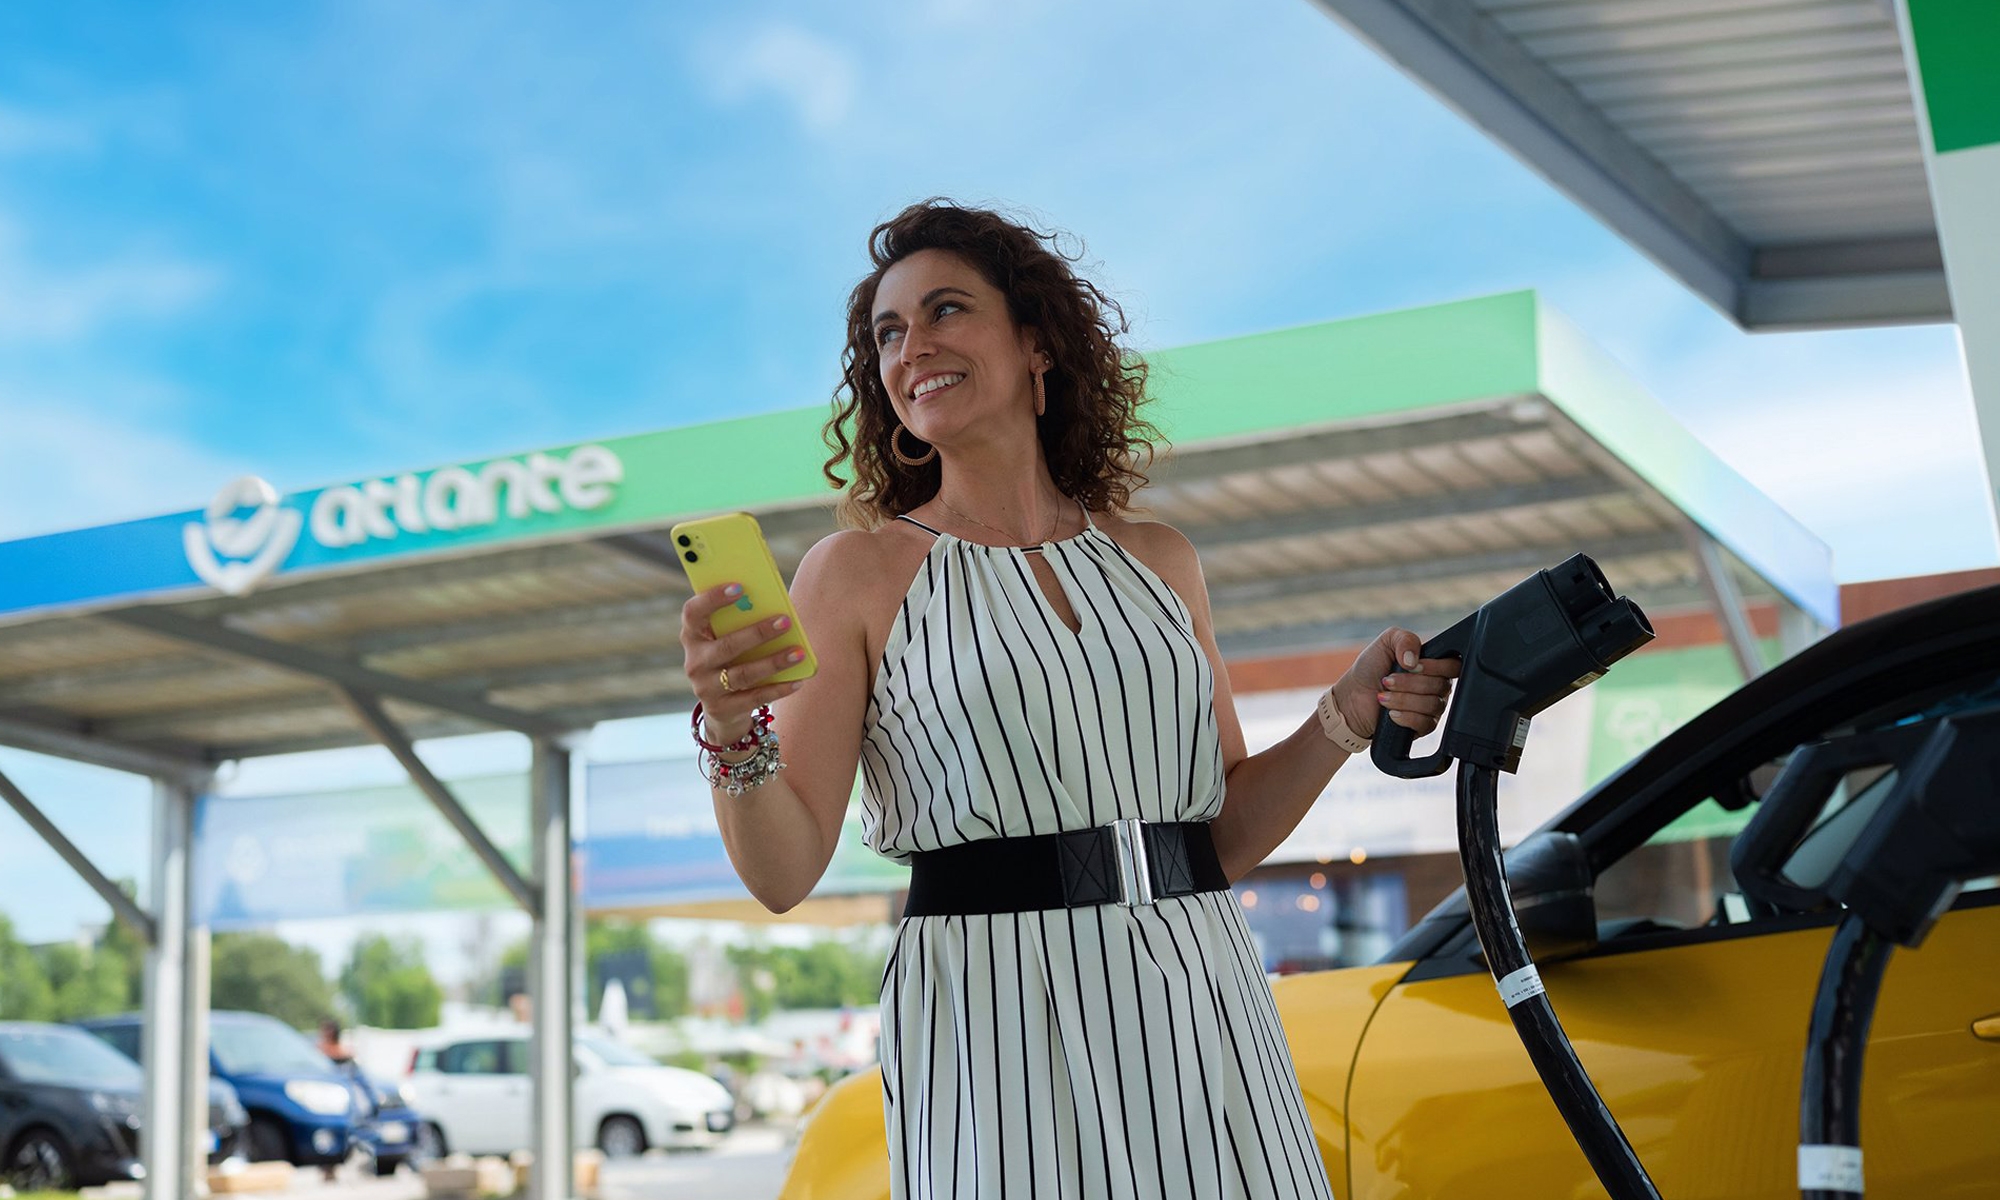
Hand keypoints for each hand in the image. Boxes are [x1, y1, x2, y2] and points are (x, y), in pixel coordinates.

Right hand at [680, 583, 805, 743]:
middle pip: (726, 646)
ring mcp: (706, 687)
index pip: (693, 613)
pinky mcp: (722, 709)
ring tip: (798, 652)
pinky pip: (754, 698)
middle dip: (758, 632)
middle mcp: (694, 662)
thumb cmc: (733, 659)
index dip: (713, 598)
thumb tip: (776, 608)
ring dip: (773, 662)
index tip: (740, 587)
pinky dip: (778, 688)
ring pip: (743, 674)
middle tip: (785, 620)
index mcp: (693, 636)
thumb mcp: (728, 639)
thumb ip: (742, 622)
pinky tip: (798, 680)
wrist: (722, 707)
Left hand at [1333, 627, 1459, 737]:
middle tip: (1387, 680)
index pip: (1453, 666)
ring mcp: (1431, 707)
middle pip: (1441, 686)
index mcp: (1433, 665)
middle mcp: (1436, 686)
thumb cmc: (1370, 668)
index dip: (1435, 667)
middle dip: (1409, 683)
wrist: (1353, 697)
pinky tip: (1391, 713)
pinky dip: (1406, 717)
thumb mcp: (1386, 642)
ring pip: (1433, 705)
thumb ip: (1404, 639)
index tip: (1410, 666)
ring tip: (1383, 696)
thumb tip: (1414, 659)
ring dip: (1403, 700)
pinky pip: (1426, 723)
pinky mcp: (1423, 726)